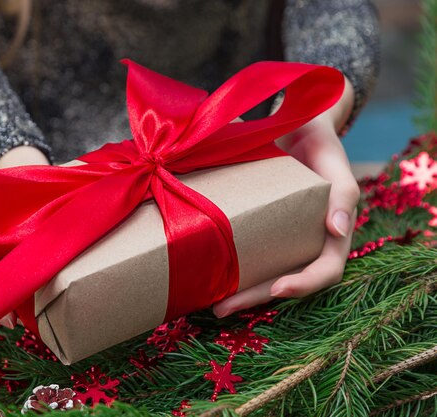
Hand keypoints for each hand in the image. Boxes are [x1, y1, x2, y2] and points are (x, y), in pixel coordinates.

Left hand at [213, 76, 358, 317]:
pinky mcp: (264, 229)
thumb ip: (343, 192)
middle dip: (256, 297)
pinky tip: (211, 276)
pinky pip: (253, 255)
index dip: (304, 283)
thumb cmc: (321, 142)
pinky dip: (236, 269)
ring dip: (242, 292)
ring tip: (212, 303)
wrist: (298, 125)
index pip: (326, 270)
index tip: (277, 288)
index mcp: (332, 232)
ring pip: (267, 273)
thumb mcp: (335, 161)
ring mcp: (285, 238)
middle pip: (287, 281)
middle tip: (222, 308)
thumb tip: (338, 230)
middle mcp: (308, 242)